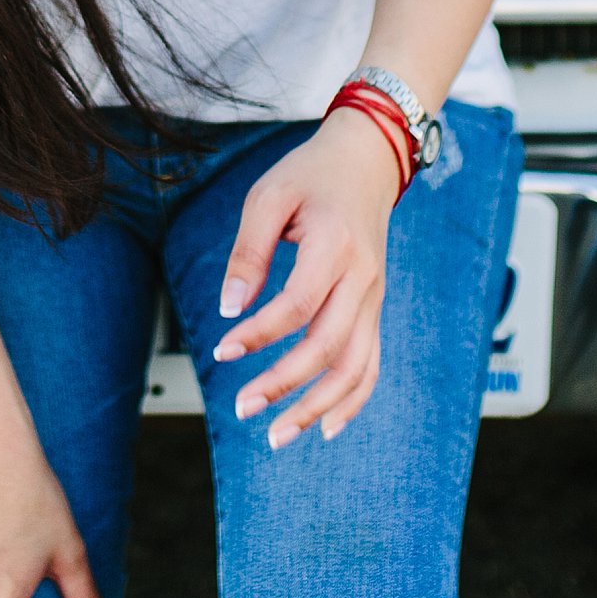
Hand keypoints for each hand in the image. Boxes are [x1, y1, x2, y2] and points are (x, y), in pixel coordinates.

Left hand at [211, 110, 404, 447]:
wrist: (367, 162)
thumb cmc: (311, 176)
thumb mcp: (269, 196)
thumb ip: (248, 253)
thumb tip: (230, 309)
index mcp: (335, 245)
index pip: (298, 305)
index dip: (260, 334)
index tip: (222, 351)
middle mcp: (362, 278)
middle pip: (328, 345)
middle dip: (285, 384)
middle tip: (243, 409)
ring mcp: (373, 297)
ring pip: (355, 366)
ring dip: (318, 407)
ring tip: (279, 435)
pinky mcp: (374, 309)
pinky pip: (370, 364)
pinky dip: (352, 401)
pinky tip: (325, 427)